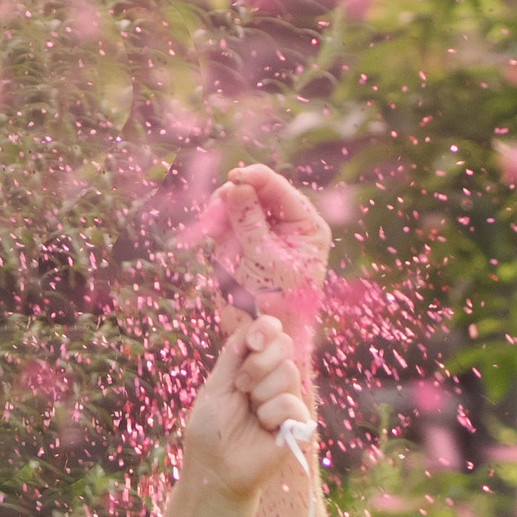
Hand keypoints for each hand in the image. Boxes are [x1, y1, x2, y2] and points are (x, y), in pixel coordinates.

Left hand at [181, 313, 312, 501]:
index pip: (273, 331)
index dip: (266, 329)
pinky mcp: (298, 423)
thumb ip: (235, 353)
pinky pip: (291, 403)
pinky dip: (270, 415)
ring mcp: (287, 399)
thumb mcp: (216, 384)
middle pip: (284, 345)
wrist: (214, 467)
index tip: (253, 341)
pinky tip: (263, 429)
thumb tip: (253, 321)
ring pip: (288, 373)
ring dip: (260, 393)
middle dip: (258, 363)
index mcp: (253, 365)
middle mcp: (273, 379)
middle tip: (242, 387)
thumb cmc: (210, 430)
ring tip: (251, 413)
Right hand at [205, 165, 331, 353]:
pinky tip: (211, 234)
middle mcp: (286, 225)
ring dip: (222, 212)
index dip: (255, 178)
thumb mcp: (264, 259)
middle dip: (234, 197)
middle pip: (256, 192)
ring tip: (212, 228)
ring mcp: (263, 233)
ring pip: (236, 206)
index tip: (233, 177)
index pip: (279, 188)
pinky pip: (225, 225)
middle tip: (216, 208)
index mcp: (305, 225)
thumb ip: (250, 222)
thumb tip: (236, 185)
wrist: (263, 339)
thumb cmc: (274, 304)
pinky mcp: (243, 245)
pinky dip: (216, 227)